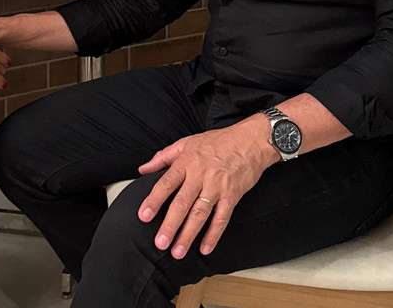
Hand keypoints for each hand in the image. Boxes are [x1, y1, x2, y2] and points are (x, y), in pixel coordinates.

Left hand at [136, 118, 277, 258]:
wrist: (250, 141)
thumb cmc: (217, 142)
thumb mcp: (186, 143)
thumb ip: (163, 157)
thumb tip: (143, 169)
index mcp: (186, 162)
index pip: (166, 184)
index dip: (154, 201)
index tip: (143, 216)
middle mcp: (200, 176)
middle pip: (182, 203)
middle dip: (170, 225)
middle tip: (160, 242)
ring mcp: (217, 187)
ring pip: (200, 214)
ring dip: (188, 235)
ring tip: (177, 251)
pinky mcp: (232, 196)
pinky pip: (221, 218)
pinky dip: (213, 235)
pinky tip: (205, 248)